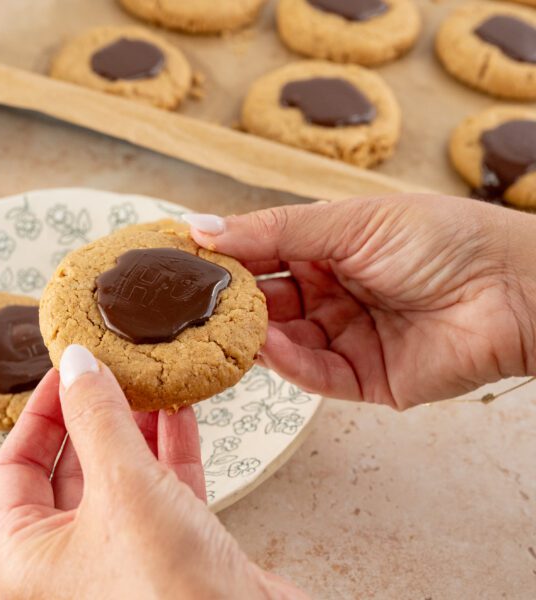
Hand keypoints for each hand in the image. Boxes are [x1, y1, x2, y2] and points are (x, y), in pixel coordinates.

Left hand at [0, 344, 306, 599]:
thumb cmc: (172, 596)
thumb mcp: (124, 488)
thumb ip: (98, 420)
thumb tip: (77, 365)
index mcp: (30, 559)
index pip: (14, 470)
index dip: (40, 414)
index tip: (65, 372)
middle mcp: (71, 564)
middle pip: (71, 469)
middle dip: (93, 416)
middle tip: (109, 371)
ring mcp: (124, 560)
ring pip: (121, 478)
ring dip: (136, 427)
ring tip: (147, 381)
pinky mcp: (174, 556)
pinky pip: (163, 491)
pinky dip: (170, 450)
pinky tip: (179, 412)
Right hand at [185, 195, 535, 409]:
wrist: (514, 288)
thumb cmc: (442, 239)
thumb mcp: (349, 221)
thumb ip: (273, 230)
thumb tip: (200, 227)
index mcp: (326, 248)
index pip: (259, 254)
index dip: (221, 257)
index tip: (177, 259)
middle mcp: (329, 294)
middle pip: (263, 302)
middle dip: (227, 303)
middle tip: (184, 303)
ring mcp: (344, 337)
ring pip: (280, 342)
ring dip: (251, 336)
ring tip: (218, 326)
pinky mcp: (362, 378)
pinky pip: (314, 375)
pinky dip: (288, 364)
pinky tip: (269, 347)